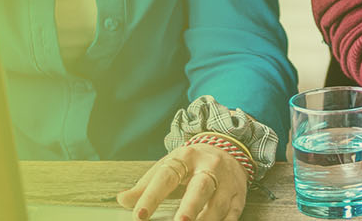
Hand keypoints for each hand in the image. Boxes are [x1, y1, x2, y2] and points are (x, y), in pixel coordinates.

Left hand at [116, 143, 247, 220]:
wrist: (228, 148)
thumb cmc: (191, 163)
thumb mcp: (168, 166)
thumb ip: (145, 186)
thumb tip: (122, 199)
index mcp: (186, 157)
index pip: (167, 177)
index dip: (152, 196)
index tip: (138, 215)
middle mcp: (210, 167)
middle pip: (201, 187)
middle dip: (191, 206)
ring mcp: (227, 181)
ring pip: (219, 204)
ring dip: (206, 220)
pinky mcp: (239, 195)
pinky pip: (233, 213)